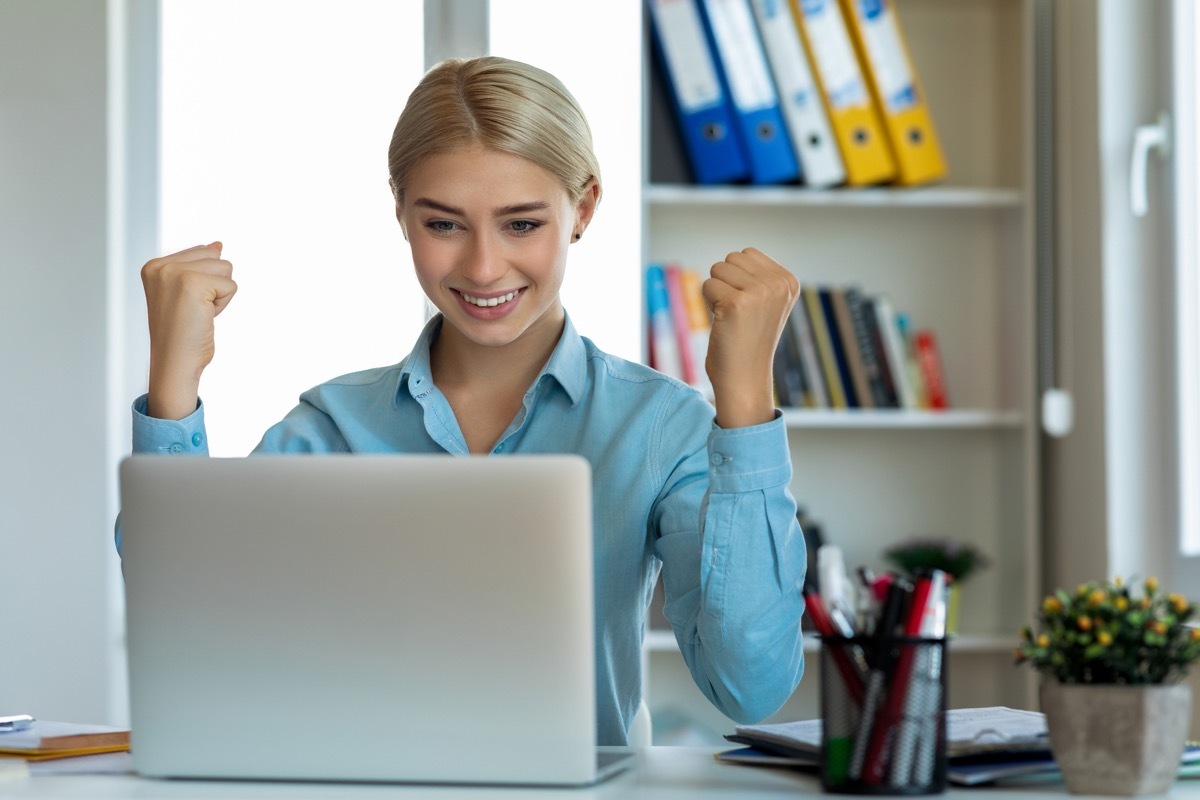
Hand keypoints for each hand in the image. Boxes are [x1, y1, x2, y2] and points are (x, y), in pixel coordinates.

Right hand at [141, 242, 236, 419]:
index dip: (205, 281)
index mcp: (154, 266)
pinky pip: (230, 286)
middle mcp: (160, 266)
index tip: (186, 303)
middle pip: (215, 257)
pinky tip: (204, 317)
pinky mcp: (192, 283)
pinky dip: (224, 304)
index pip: (202, 252)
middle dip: (214, 284)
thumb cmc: (181, 333)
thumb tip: (218, 245)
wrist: (174, 363)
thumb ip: (198, 265)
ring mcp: (174, 273)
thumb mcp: (186, 293)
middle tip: (193, 309)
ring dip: (219, 294)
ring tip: (198, 312)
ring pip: (225, 268)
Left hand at [702, 248, 798, 427]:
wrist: (745, 378)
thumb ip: (758, 277)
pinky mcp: (737, 304)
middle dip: (726, 283)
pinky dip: (709, 304)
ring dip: (717, 292)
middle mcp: (779, 284)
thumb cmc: (748, 340)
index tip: (748, 306)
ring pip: (718, 269)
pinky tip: (723, 323)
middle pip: (732, 258)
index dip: (738, 279)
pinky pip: (707, 286)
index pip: (747, 254)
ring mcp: (760, 293)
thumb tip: (738, 256)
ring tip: (731, 317)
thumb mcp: (765, 302)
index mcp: (789, 281)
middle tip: (737, 313)